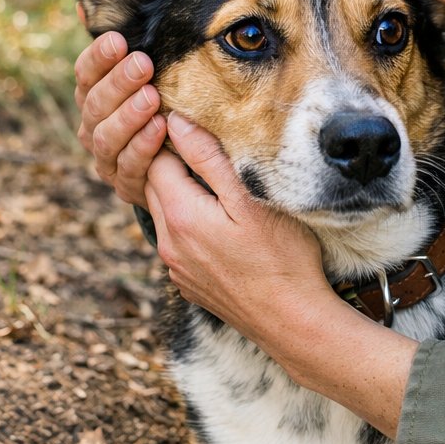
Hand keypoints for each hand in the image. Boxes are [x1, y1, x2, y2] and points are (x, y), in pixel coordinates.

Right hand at [73, 31, 165, 206]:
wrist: (176, 167)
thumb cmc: (157, 107)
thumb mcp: (143, 75)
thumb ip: (119, 47)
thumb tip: (85, 5)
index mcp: (91, 96)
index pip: (85, 74)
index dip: (98, 57)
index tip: (119, 40)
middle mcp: (92, 127)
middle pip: (95, 104)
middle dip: (119, 83)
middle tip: (143, 64)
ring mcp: (106, 158)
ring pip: (106, 137)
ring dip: (128, 116)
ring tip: (152, 97)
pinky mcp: (124, 185)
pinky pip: (130, 167)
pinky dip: (143, 148)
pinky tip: (161, 128)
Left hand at [144, 113, 329, 335]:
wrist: (291, 321)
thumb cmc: (282, 257)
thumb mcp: (250, 198)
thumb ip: (208, 159)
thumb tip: (175, 122)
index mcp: (180, 216)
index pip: (155, 161)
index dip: (171, 139)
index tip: (193, 126)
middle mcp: (168, 243)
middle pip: (153, 187)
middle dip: (170, 164)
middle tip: (201, 146)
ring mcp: (176, 268)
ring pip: (164, 216)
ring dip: (179, 195)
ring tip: (213, 183)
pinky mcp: (187, 284)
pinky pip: (177, 243)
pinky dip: (189, 226)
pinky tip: (220, 225)